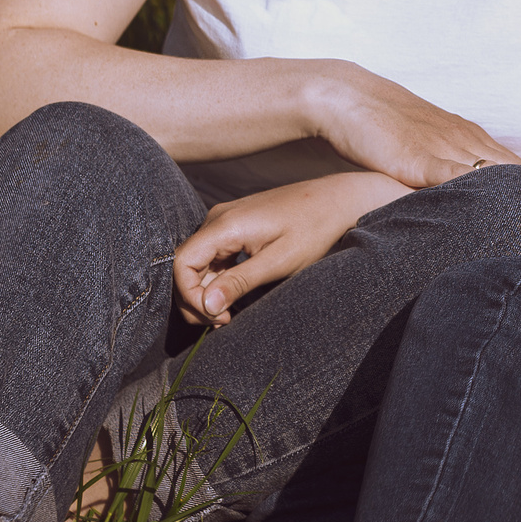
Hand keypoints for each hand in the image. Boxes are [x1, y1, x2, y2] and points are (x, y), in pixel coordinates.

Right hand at [175, 173, 405, 324]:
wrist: (339, 198)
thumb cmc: (315, 228)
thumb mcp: (280, 262)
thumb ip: (240, 282)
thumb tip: (205, 306)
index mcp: (225, 224)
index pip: (181, 263)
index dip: (189, 296)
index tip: (217, 317)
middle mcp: (218, 217)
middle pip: (186, 265)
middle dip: (198, 299)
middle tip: (225, 322)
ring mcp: (226, 219)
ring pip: (199, 262)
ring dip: (209, 292)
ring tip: (233, 314)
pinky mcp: (236, 225)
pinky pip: (214, 256)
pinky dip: (219, 279)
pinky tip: (238, 296)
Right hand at [294, 59, 520, 188]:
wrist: (349, 98)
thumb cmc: (384, 124)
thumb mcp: (426, 144)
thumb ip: (447, 167)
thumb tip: (463, 196)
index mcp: (470, 137)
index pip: (517, 167)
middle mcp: (465, 141)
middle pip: (515, 173)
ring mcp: (445, 149)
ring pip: (494, 176)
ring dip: (517, 199)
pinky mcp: (420, 160)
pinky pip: (455, 179)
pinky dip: (477, 195)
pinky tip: (492, 213)